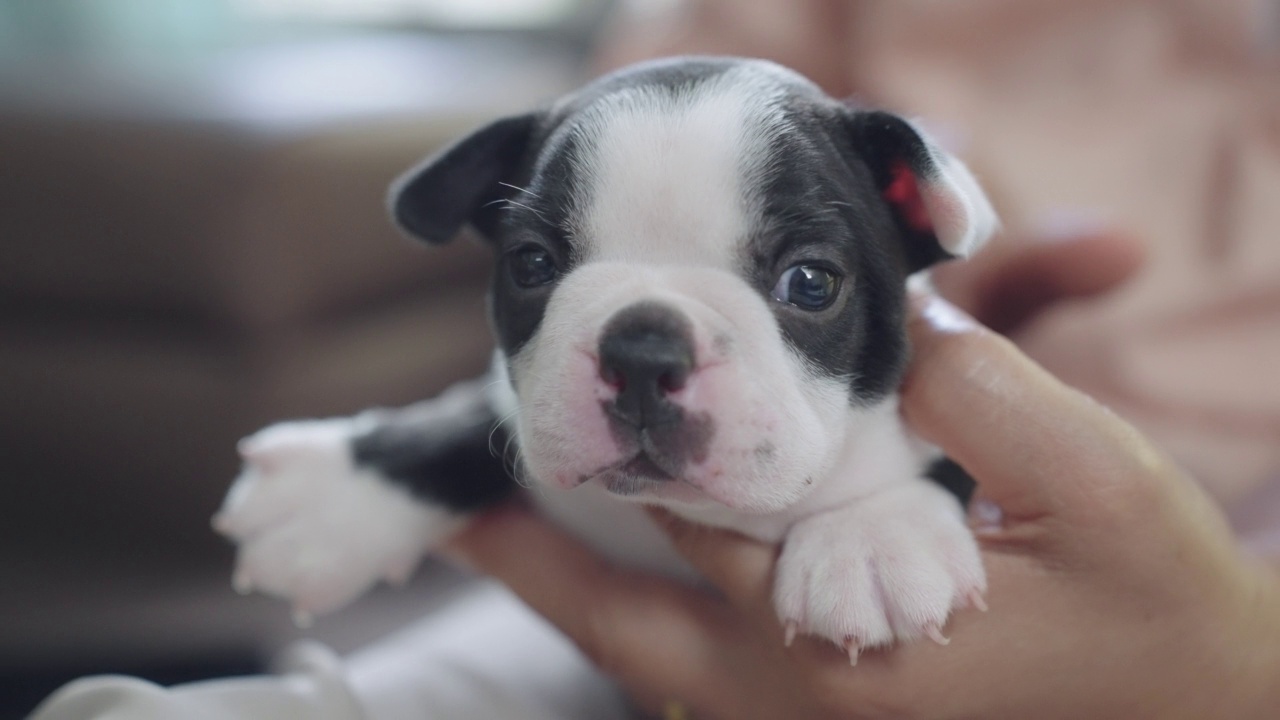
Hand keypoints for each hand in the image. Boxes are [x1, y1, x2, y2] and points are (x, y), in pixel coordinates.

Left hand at [445, 233, 1279, 718]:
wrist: (1203, 711)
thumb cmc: (1159, 611)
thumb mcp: (1105, 488)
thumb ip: (985, 399)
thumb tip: (888, 335)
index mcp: (866, 637)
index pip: (712, 529)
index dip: (632, 457)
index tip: (541, 412)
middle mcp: (815, 701)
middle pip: (639, 624)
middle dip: (546, 560)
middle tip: (459, 506)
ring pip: (655, 672)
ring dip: (578, 604)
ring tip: (497, 543)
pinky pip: (698, 694)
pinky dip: (642, 642)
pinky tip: (609, 600)